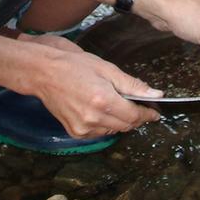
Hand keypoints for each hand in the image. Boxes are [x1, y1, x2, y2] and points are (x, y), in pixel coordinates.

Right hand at [28, 37, 163, 136]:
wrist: (44, 73)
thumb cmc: (74, 66)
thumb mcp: (106, 69)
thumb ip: (132, 85)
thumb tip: (156, 94)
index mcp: (103, 100)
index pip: (135, 116)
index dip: (147, 114)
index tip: (154, 112)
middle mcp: (93, 118)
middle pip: (126, 125)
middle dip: (135, 117)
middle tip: (137, 105)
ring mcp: (83, 128)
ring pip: (114, 130)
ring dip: (120, 120)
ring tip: (113, 103)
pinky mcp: (75, 132)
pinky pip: (99, 132)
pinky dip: (105, 123)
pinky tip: (99, 109)